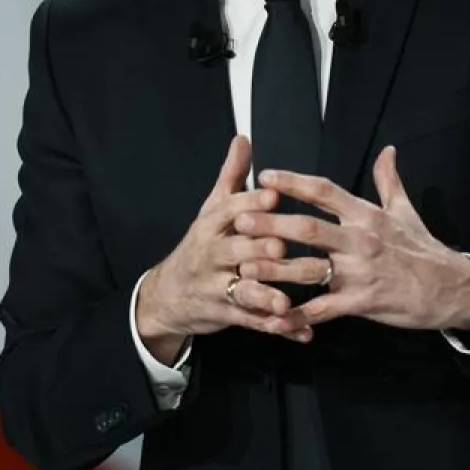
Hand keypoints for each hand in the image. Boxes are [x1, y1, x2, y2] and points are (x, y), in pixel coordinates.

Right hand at [136, 136, 313, 362]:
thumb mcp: (211, 209)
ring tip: (290, 301)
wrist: (168, 294)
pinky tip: (301, 329)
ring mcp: (216, 286)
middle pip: (238, 251)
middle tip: (287, 248)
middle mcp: (211, 254)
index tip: (274, 197)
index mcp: (211, 225)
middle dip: (263, 251)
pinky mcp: (224, 313)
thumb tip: (243, 139)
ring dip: (268, 295)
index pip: (229, 210)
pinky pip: (252, 321)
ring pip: (244, 290)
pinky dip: (276, 326)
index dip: (250, 204)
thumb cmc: (201, 246)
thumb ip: (232, 177)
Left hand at [234, 146, 469, 331]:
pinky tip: (276, 317)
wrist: (453, 288)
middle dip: (272, 223)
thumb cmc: (424, 250)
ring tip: (245, 266)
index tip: (264, 176)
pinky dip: (299, 314)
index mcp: (366, 215)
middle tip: (240, 218)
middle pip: (309, 227)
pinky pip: (325, 308)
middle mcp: (360, 240)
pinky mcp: (364, 302)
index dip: (293, 182)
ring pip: (310, 268)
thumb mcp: (406, 212)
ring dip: (275, 268)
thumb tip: (388, 151)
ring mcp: (361, 272)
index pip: (324, 191)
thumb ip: (389, 181)